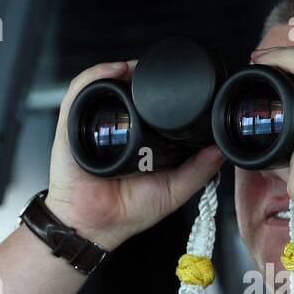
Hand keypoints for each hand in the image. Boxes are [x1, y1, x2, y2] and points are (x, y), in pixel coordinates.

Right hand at [46, 60, 224, 249]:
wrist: (94, 226)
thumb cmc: (126, 211)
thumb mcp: (173, 189)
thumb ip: (198, 170)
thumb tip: (221, 148)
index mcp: (139, 137)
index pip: (151, 102)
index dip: (165, 89)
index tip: (184, 82)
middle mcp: (115, 126)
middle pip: (128, 87)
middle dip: (145, 73)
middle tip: (165, 70)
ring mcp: (93, 123)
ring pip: (106, 83)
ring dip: (125, 69)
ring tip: (143, 66)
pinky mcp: (71, 124)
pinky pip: (80, 91)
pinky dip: (97, 75)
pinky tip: (117, 71)